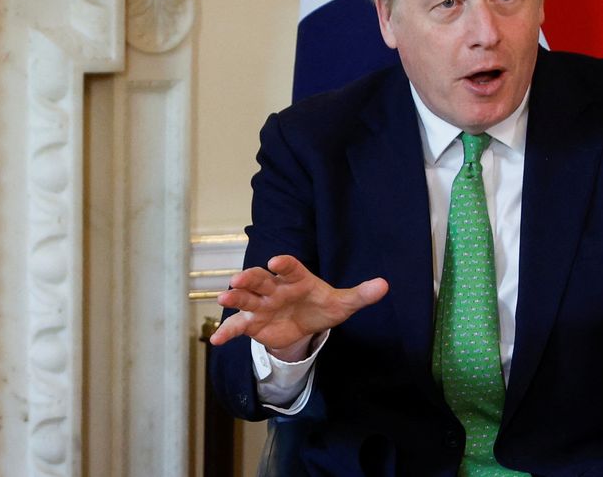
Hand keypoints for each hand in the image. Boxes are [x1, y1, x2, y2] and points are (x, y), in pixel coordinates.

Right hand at [210, 254, 388, 360]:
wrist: (308, 323)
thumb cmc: (324, 306)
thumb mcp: (344, 302)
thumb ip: (361, 294)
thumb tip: (385, 285)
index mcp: (298, 278)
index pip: (291, 267)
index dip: (284, 264)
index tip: (277, 262)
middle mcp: (276, 288)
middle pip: (261, 279)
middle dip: (250, 278)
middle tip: (238, 279)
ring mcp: (262, 304)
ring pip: (246, 299)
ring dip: (234, 298)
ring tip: (224, 300)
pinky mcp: (254, 323)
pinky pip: (239, 326)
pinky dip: (227, 331)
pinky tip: (217, 340)